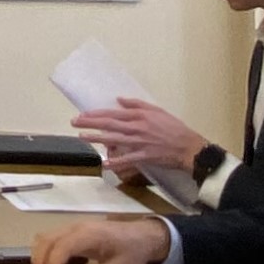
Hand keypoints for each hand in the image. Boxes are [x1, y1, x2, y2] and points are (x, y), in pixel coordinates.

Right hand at [30, 216, 169, 263]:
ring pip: (44, 238)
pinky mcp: (71, 231)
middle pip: (47, 240)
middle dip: (40, 262)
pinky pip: (49, 239)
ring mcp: (72, 227)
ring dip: (39, 257)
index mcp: (90, 235)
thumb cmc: (132, 252)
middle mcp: (77, 227)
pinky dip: (44, 253)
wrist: (141, 235)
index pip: (62, 246)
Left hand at [70, 98, 207, 176]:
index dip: (96, 113)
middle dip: (90, 123)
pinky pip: (128, 159)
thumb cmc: (174, 128)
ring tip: (82, 137)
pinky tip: (105, 163)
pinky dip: (117, 162)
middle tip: (74, 122)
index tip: (82, 114)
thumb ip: (138, 104)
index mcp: (141, 116)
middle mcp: (138, 127)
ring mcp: (141, 142)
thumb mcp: (157, 111)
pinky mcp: (145, 156)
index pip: (114, 113)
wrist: (189, 147)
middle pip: (110, 124)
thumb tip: (119, 99)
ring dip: (97, 139)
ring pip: (115, 139)